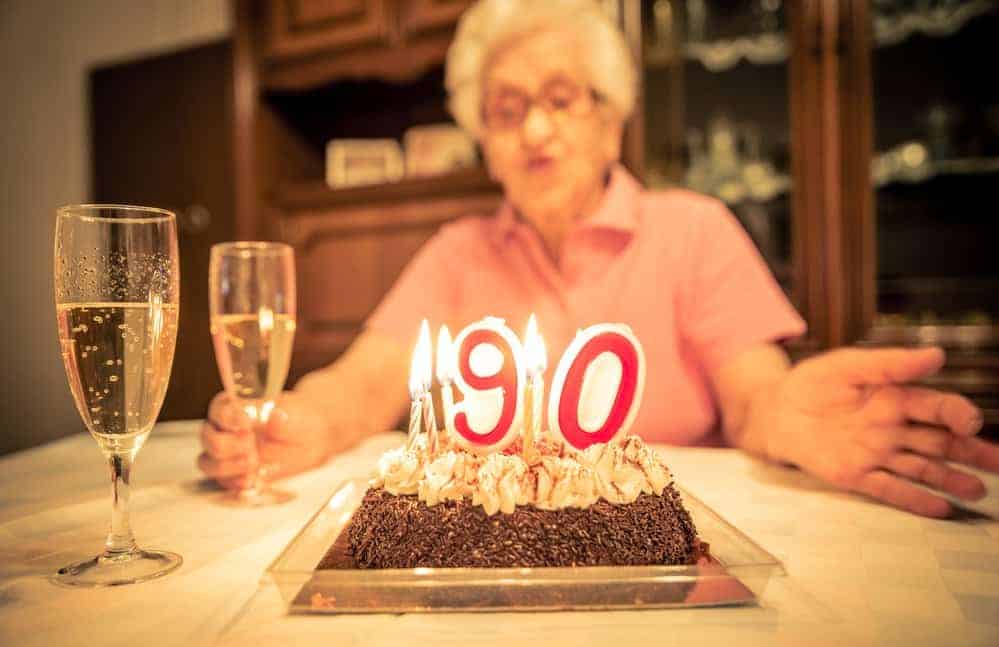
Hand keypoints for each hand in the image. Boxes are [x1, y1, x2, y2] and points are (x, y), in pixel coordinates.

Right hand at [198, 391, 343, 489]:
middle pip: (208, 439)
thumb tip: (274, 417)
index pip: (217, 411)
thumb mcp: (290, 411)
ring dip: (227, 466)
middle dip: (226, 445)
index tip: (244, 424)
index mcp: (232, 407)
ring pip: (208, 463)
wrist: (310, 438)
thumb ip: (279, 414)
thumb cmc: (295, 418)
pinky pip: (223, 481)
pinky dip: (235, 482)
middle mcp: (224, 430)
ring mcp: (227, 454)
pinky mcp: (233, 473)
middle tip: (249, 445)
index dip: (227, 419)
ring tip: (252, 463)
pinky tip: (251, 479)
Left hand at [769, 346, 994, 517]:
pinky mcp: (856, 475)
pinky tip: (941, 508)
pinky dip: (914, 499)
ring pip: (922, 468)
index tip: (971, 422)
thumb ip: (890, 363)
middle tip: (997, 464)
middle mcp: (893, 428)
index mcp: (896, 397)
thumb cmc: (812, 383)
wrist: (774, 411)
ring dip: (950, 480)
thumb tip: (936, 355)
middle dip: (971, 453)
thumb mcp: (848, 365)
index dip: (957, 414)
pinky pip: (889, 489)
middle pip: (940, 442)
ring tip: (977, 491)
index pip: (936, 407)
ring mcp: (877, 453)